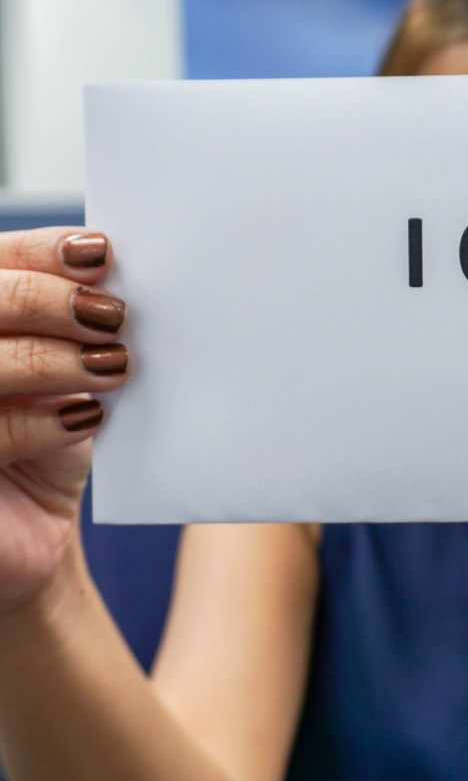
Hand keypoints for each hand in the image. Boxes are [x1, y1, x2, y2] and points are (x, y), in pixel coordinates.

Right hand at [0, 228, 127, 613]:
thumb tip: (121, 272)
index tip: (102, 255)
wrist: (34, 529)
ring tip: (113, 366)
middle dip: (48, 300)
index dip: (41, 251)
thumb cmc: (51, 434)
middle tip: (113, 318)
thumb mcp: (68, 369)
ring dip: (51, 357)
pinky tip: (84, 417)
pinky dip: (39, 421)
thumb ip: (80, 322)